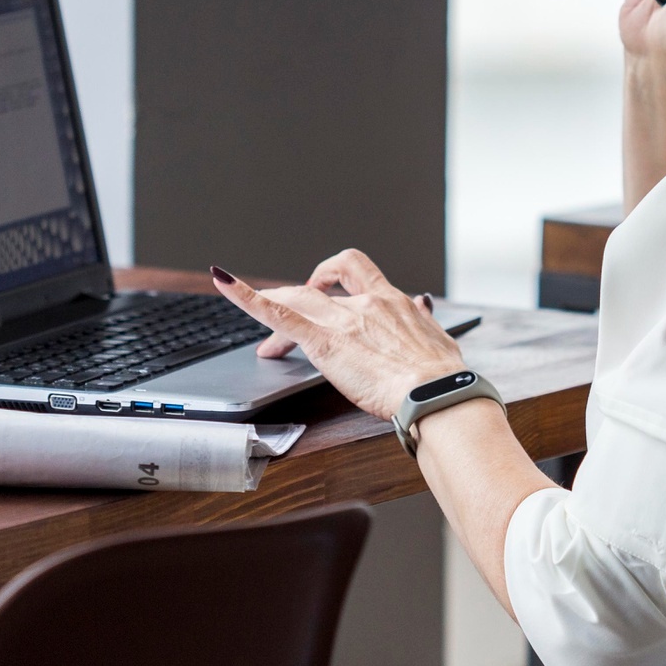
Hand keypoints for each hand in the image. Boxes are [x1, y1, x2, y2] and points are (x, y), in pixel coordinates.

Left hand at [210, 249, 463, 420]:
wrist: (434, 393)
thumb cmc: (442, 378)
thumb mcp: (438, 340)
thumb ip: (424, 320)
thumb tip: (422, 303)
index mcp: (392, 301)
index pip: (356, 272)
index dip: (333, 274)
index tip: (322, 286)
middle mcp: (364, 303)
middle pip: (318, 288)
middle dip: (299, 299)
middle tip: (289, 331)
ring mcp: (342, 321)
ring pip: (295, 300)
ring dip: (272, 307)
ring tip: (258, 331)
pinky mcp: (325, 343)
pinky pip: (278, 314)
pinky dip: (246, 296)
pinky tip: (223, 282)